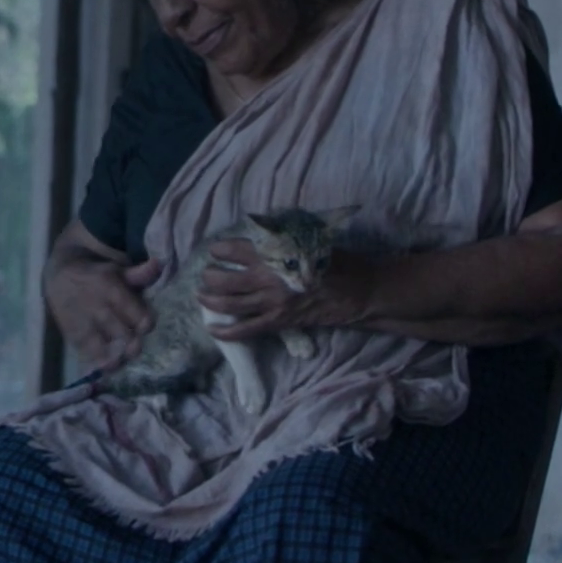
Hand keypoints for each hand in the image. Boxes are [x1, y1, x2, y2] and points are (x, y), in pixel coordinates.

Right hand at [46, 253, 160, 370]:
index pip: (132, 312)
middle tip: (137, 348)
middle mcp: (96, 306)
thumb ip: (139, 274)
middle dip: (132, 344)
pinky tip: (108, 367)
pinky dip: (97, 362)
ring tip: (123, 361)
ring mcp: (82, 322)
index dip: (144, 323)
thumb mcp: (117, 270)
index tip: (147, 328)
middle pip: (120, 332)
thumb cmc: (97, 275)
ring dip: (115, 356)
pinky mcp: (71, 334)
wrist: (60, 276)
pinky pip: (85, 352)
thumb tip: (159, 264)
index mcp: (110, 288)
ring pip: (101, 346)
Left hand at [195, 238, 371, 336]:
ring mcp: (273, 303)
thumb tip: (264, 230)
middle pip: (226, 280)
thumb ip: (286, 238)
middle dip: (210, 277)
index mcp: (277, 254)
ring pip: (230, 304)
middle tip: (206, 275)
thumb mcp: (312, 239)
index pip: (237, 250)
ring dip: (210, 301)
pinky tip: (212, 330)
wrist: (360, 291)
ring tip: (201, 296)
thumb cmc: (338, 261)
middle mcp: (270, 278)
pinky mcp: (280, 322)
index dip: (221, 250)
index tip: (215, 251)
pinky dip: (226, 332)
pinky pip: (247, 330)